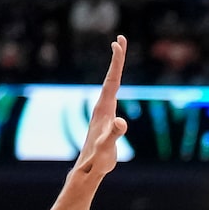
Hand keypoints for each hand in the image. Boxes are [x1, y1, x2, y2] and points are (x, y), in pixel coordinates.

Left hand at [71, 37, 128, 183]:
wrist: (87, 169)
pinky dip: (115, 84)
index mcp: (104, 109)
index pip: (112, 81)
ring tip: (119, 54)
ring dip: (116, 69)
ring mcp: (103, 112)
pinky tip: (116, 84)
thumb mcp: (107, 147)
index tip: (118, 43)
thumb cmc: (98, 159)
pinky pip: (112, 95)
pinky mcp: (105, 119)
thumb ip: (114, 134)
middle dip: (117, 59)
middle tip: (121, 39)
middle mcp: (102, 106)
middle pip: (112, 78)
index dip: (117, 62)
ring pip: (111, 85)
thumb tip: (121, 122)